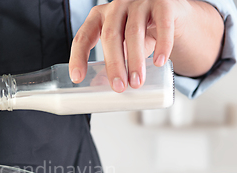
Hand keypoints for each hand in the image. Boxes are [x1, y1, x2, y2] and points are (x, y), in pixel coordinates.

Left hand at [69, 0, 223, 91]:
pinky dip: (162, 45)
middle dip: (113, 64)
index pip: (83, 37)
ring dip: (135, 60)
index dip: (78, 58)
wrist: (172, 15)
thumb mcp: (121, 46)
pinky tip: (158, 62)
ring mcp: (140, 2)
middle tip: (118, 87)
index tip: (77, 78)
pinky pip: (162, 24)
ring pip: (134, 31)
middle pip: (110, 35)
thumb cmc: (141, 33)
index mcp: (99, 17)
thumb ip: (110, 62)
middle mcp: (117, 7)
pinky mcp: (164, 3)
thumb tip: (98, 86)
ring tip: (136, 82)